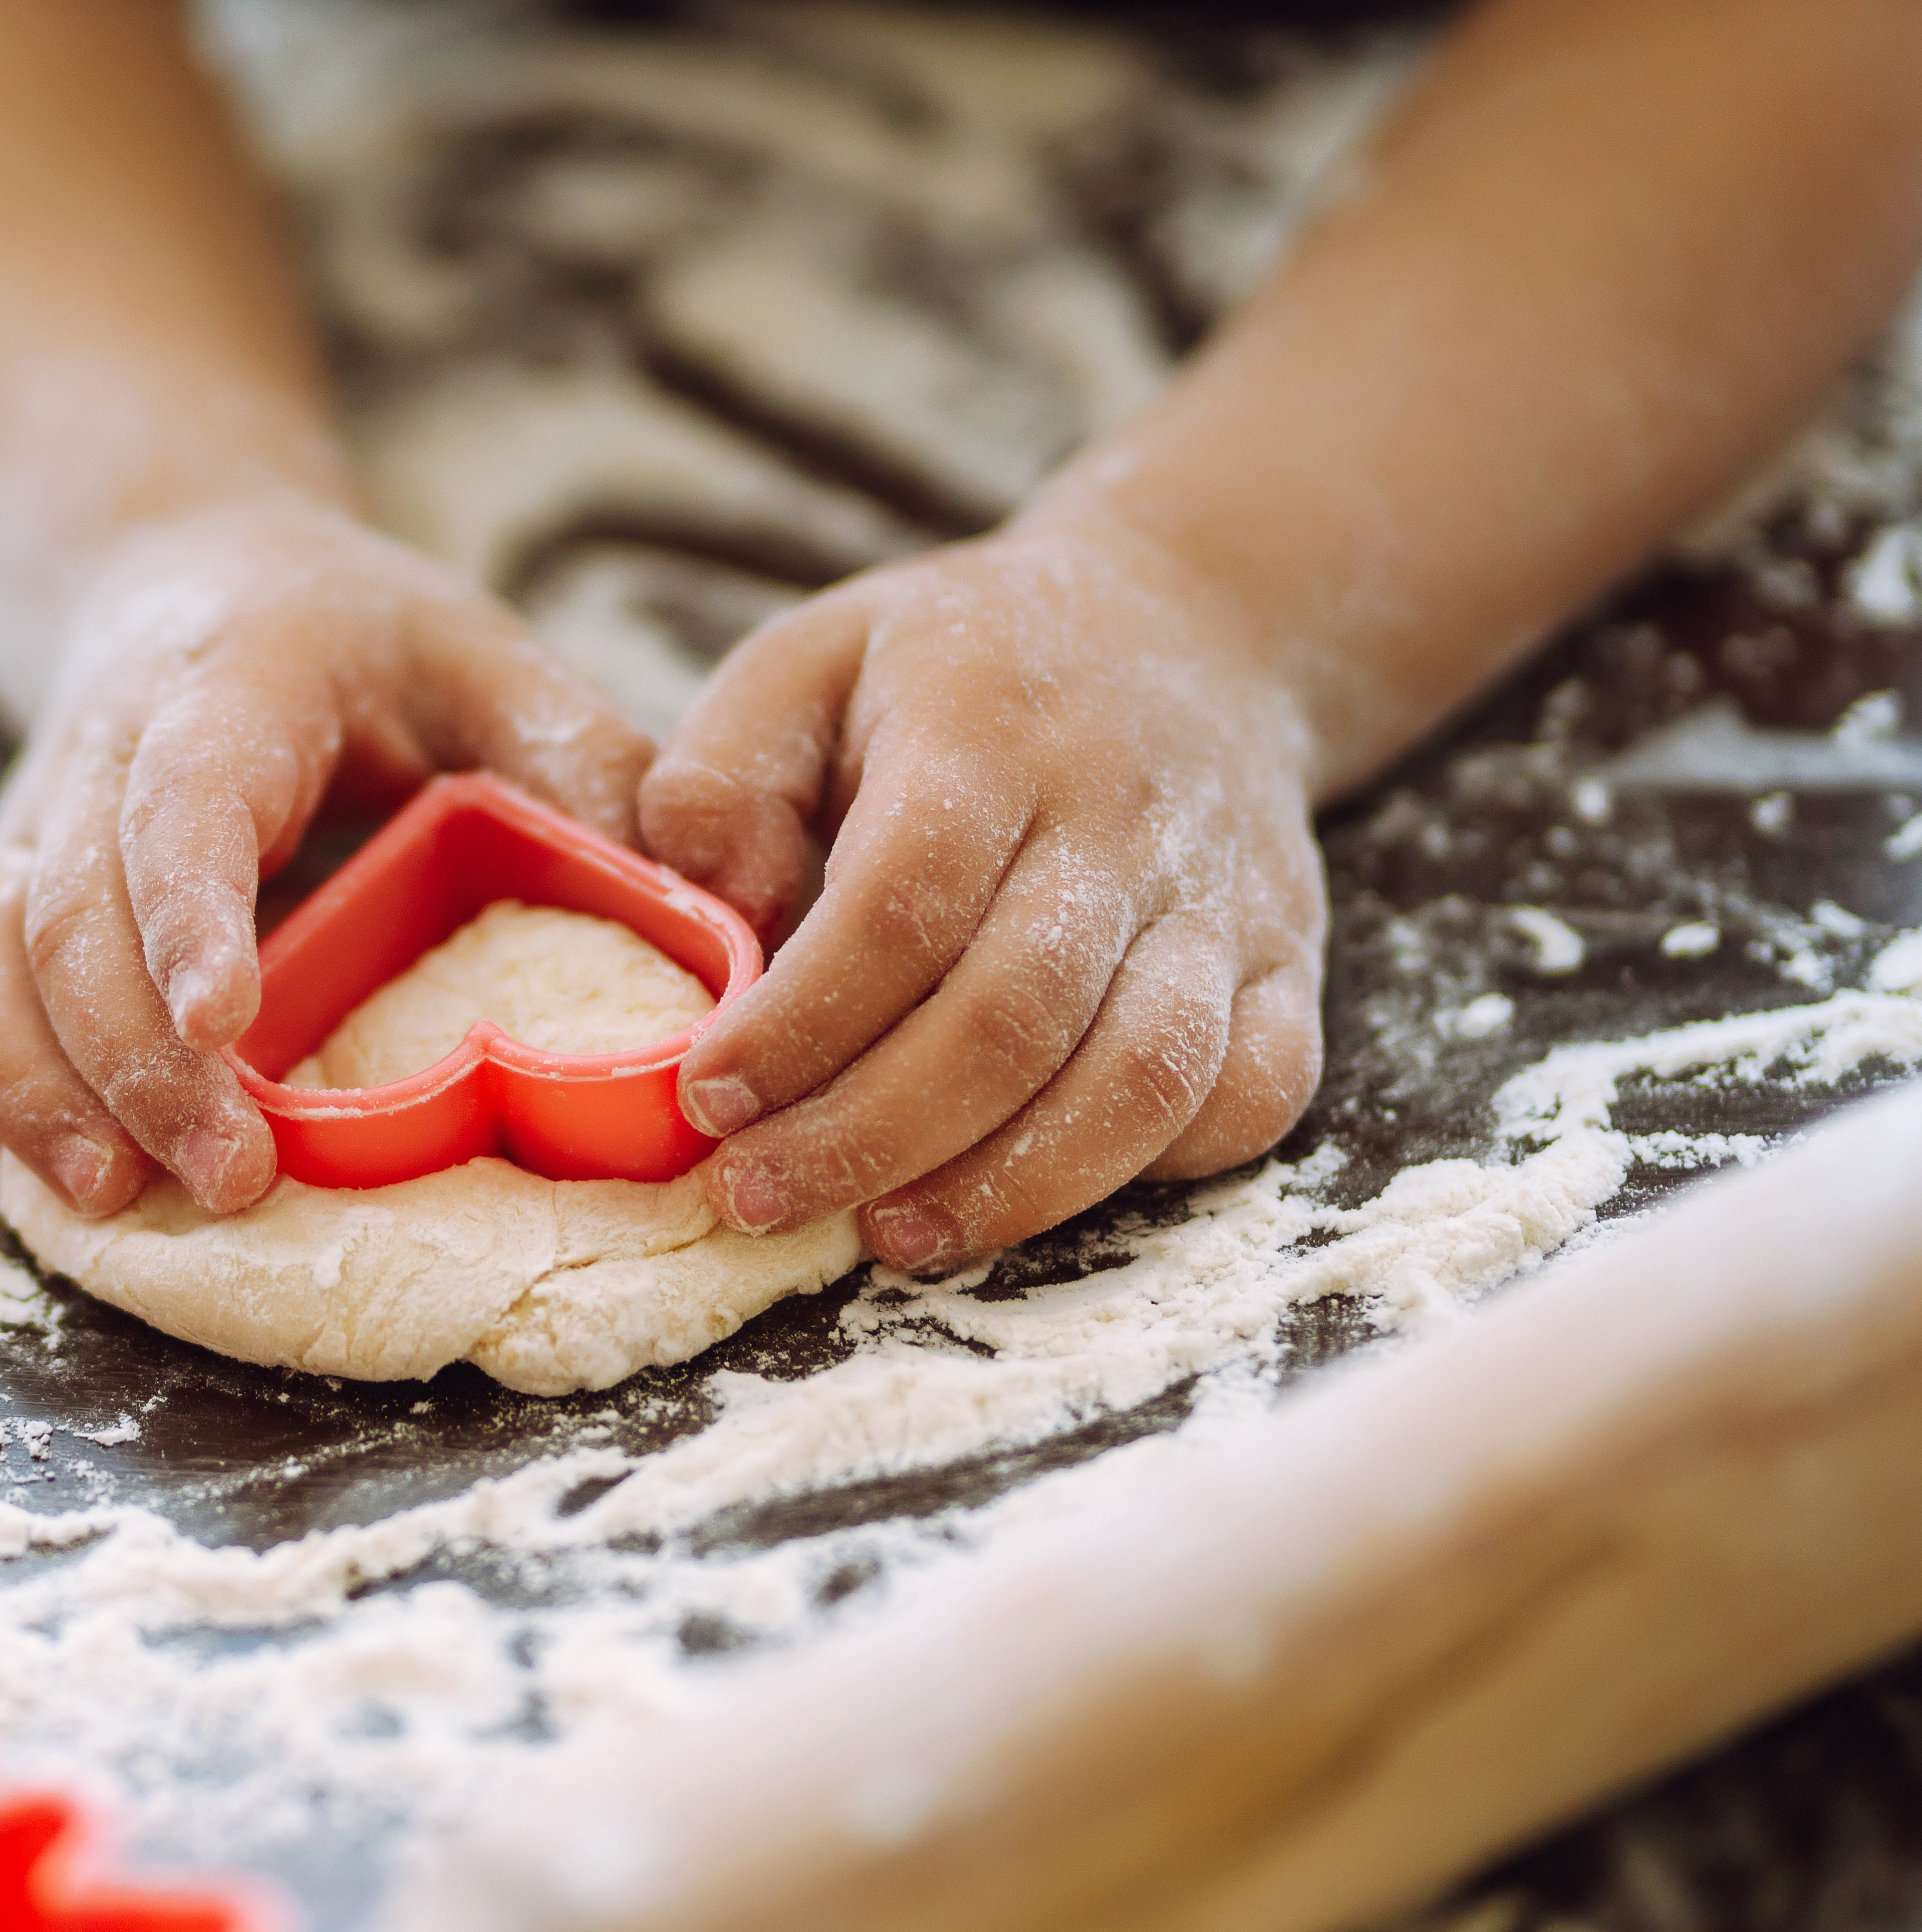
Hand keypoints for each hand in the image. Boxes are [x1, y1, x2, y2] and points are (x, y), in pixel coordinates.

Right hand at [0, 499, 653, 1216]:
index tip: (224, 1030)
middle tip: (223, 1179)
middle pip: (61, 913)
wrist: (188, 578)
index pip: (180, 805)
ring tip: (108, 1200)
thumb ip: (581, 755)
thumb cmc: (357, 643)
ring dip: (25, 1087)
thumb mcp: (484, 653)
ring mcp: (27, 833)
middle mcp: (98, 761)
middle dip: (128, 1062)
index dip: (186, 915)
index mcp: (227, 689)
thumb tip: (700, 887)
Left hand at [638, 514, 1328, 1273]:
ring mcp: (1224, 900)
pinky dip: (1153, 1167)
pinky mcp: (1293, 962)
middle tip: (760, 1196)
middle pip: (1012, 1016)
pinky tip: (1039, 1189)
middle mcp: (1124, 820)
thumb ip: (723, 773)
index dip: (804, 1021)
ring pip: (1141, 1076)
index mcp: (991, 735)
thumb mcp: (809, 659)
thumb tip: (711, 906)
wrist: (1192, 624)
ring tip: (890, 1235)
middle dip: (873, 1134)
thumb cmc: (960, 667)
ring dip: (1010, 1182)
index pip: (902, 904)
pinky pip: (1252, 1094)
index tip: (710, 1096)